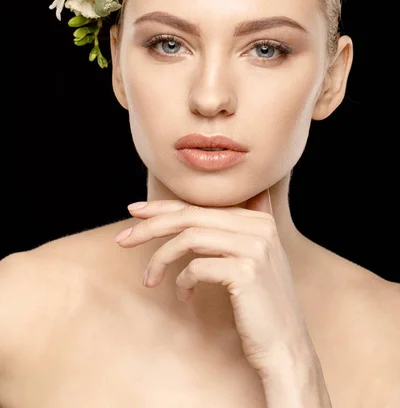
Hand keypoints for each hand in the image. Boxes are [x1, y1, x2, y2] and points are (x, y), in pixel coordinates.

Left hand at [114, 190, 315, 382]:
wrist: (285, 346)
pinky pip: (197, 267)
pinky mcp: (246, 271)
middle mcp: (259, 226)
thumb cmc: (259, 304)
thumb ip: (233, 230)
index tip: (135, 211)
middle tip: (123, 239)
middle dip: (151, 226)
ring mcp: (255, 247)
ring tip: (149, 280)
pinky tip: (184, 296)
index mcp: (258, 219)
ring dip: (160, 258)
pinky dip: (182, 281)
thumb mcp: (251, 259)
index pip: (200, 205)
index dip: (163, 207)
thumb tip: (198, 210)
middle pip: (190, 216)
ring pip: (189, 237)